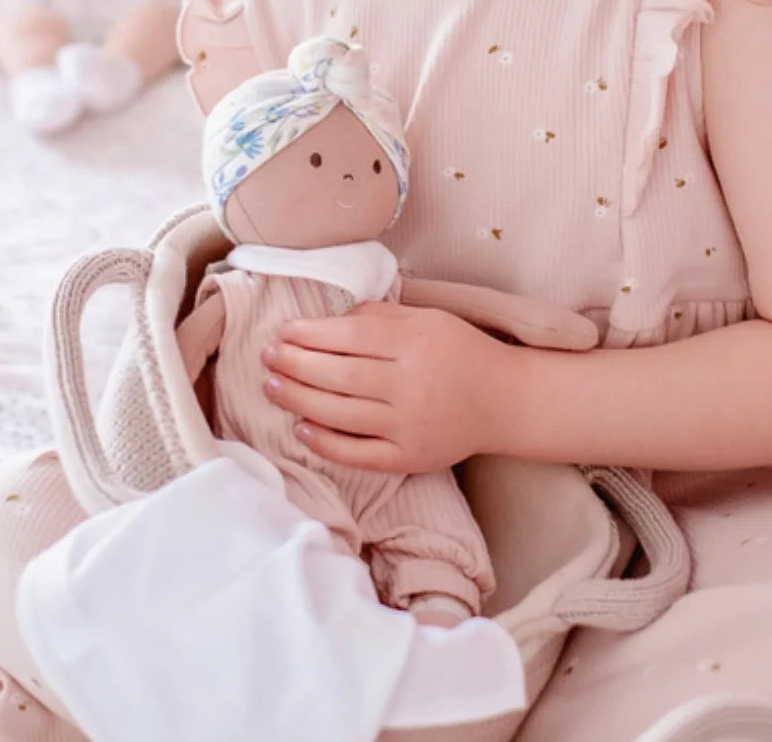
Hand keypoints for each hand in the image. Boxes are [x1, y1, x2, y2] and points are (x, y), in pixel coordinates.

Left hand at [261, 301, 509, 473]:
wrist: (504, 401)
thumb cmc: (461, 352)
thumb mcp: (428, 319)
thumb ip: (382, 315)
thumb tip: (333, 318)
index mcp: (414, 343)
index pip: (350, 335)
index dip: (311, 333)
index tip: (285, 331)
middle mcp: (409, 384)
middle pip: (338, 374)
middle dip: (295, 364)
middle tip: (268, 356)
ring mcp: (408, 424)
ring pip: (340, 413)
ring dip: (299, 399)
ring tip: (272, 386)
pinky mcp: (408, 457)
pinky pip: (358, 453)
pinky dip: (325, 442)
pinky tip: (301, 428)